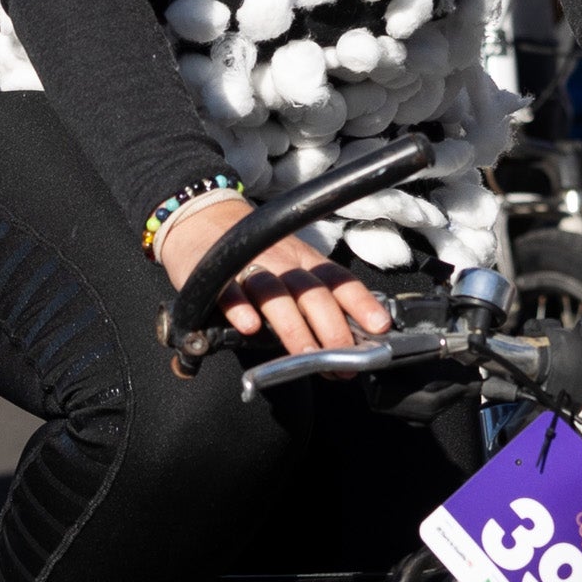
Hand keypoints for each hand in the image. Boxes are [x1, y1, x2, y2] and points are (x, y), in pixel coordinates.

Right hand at [156, 195, 393, 353]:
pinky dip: (241, 309)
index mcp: (306, 261)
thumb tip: (352, 340)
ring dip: (292, 326)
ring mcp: (250, 268)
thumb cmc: (257, 255)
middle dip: (330, 328)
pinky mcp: (216, 276)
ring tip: (305, 355)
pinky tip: (250, 328)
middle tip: (341, 361)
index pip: (339, 280)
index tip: (379, 327)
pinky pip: (230, 292)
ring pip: (276, 294)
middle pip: (312, 292)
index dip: (362, 303)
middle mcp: (283, 262)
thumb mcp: (293, 268)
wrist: (202, 220)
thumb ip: (316, 299)